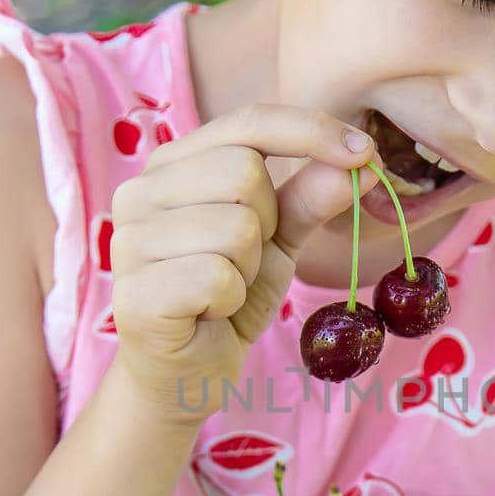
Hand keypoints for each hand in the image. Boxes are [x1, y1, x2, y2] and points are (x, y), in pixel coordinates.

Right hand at [108, 102, 380, 420]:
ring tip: (224, 291)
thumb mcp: (279, 242)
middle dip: (267, 223)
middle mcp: (140, 192)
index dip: (311, 131)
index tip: (365, 153)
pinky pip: (217, 277)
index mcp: (173, 165)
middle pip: (244, 172)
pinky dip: (231, 301)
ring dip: (249, 269)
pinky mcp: (135, 293)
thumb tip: (357, 162)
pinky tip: (210, 313)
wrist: (188, 373)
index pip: (248, 122)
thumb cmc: (227, 297)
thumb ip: (310, 199)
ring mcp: (129, 241)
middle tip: (245, 263)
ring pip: (235, 228)